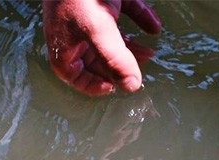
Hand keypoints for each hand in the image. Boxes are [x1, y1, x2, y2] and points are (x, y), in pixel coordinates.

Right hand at [42, 0, 160, 95]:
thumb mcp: (98, 29)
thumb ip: (116, 59)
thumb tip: (132, 86)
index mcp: (64, 43)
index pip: (73, 75)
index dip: (92, 86)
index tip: (113, 88)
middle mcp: (75, 30)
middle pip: (96, 59)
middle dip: (119, 67)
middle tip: (140, 72)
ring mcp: (90, 13)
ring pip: (111, 38)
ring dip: (132, 48)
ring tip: (151, 53)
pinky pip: (124, 11)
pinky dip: (140, 19)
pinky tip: (154, 27)